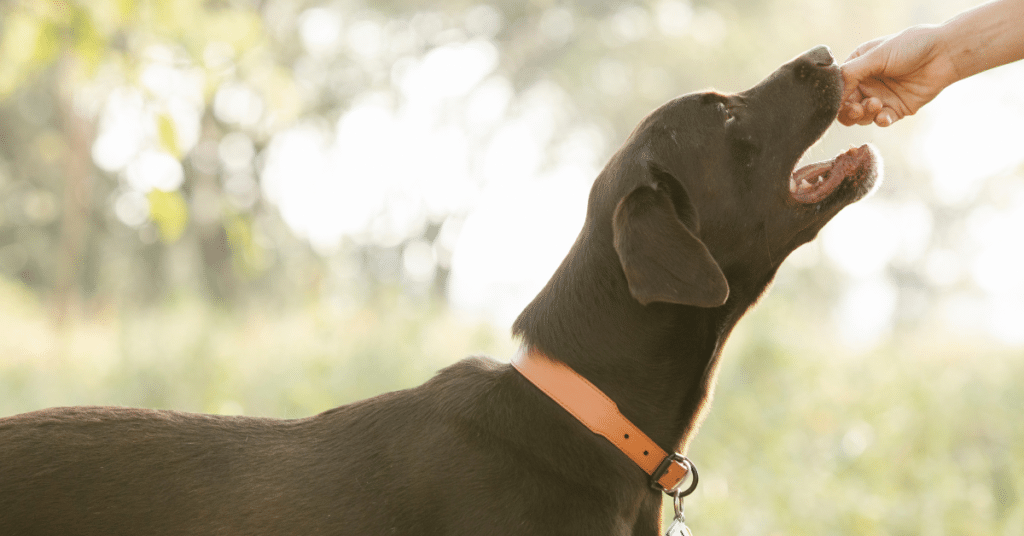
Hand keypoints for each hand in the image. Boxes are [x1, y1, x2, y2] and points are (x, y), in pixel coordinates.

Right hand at [838, 25, 958, 126]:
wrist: (943, 54)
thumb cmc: (910, 47)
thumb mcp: (875, 56)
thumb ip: (851, 73)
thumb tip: (831, 93)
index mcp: (858, 67)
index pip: (838, 88)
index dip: (836, 98)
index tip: (838, 102)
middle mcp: (867, 84)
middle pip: (846, 106)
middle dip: (848, 111)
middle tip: (857, 109)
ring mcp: (881, 98)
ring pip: (861, 117)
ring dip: (865, 114)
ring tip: (876, 104)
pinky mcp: (896, 110)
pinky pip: (881, 121)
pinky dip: (880, 120)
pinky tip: (884, 116)